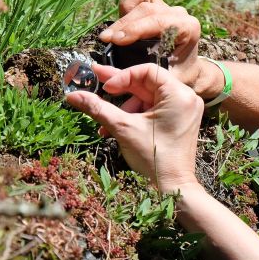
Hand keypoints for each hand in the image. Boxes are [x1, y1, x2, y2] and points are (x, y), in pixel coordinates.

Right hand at [65, 63, 203, 192]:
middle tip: (95, 79)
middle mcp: (185, 98)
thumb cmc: (155, 158)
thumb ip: (98, 108)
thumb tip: (73, 95)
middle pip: (146, 83)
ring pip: (147, 98)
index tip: (105, 88)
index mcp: (179, 94)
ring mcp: (183, 110)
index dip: (123, 76)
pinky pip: (153, 110)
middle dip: (119, 89)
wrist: (172, 188)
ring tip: (106, 125)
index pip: (147, 71)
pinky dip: (135, 116)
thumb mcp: (123, 129)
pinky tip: (116, 129)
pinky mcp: (178, 121)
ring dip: (124, 108)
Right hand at [99, 0, 205, 89]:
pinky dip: (126, 2)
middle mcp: (179, 13)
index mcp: (188, 28)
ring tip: (111, 34)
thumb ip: (148, 74)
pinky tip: (121, 21)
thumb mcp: (167, 79)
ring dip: (123, 14)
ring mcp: (167, 6)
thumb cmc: (179, 75)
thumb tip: (123, 73)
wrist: (187, 69)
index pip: (158, 21)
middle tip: (106, 40)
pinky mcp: (156, 2)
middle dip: (123, 24)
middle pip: (146, 8)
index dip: (135, 29)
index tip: (116, 40)